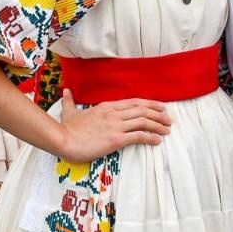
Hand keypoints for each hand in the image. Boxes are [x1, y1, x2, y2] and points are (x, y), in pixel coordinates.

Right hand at [52, 89, 171, 162]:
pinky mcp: (116, 139)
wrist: (63, 140)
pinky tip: (157, 140)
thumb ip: (70, 101)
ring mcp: (115, 125)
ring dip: (158, 125)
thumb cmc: (66, 129)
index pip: (133, 102)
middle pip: (142, 110)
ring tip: (167, 129)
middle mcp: (114, 113)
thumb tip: (66, 91)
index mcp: (106, 106)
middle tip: (168, 119)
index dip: (149, 104)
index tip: (160, 107)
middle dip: (158, 114)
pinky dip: (150, 137)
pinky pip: (138, 136)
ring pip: (143, 121)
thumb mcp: (69, 112)